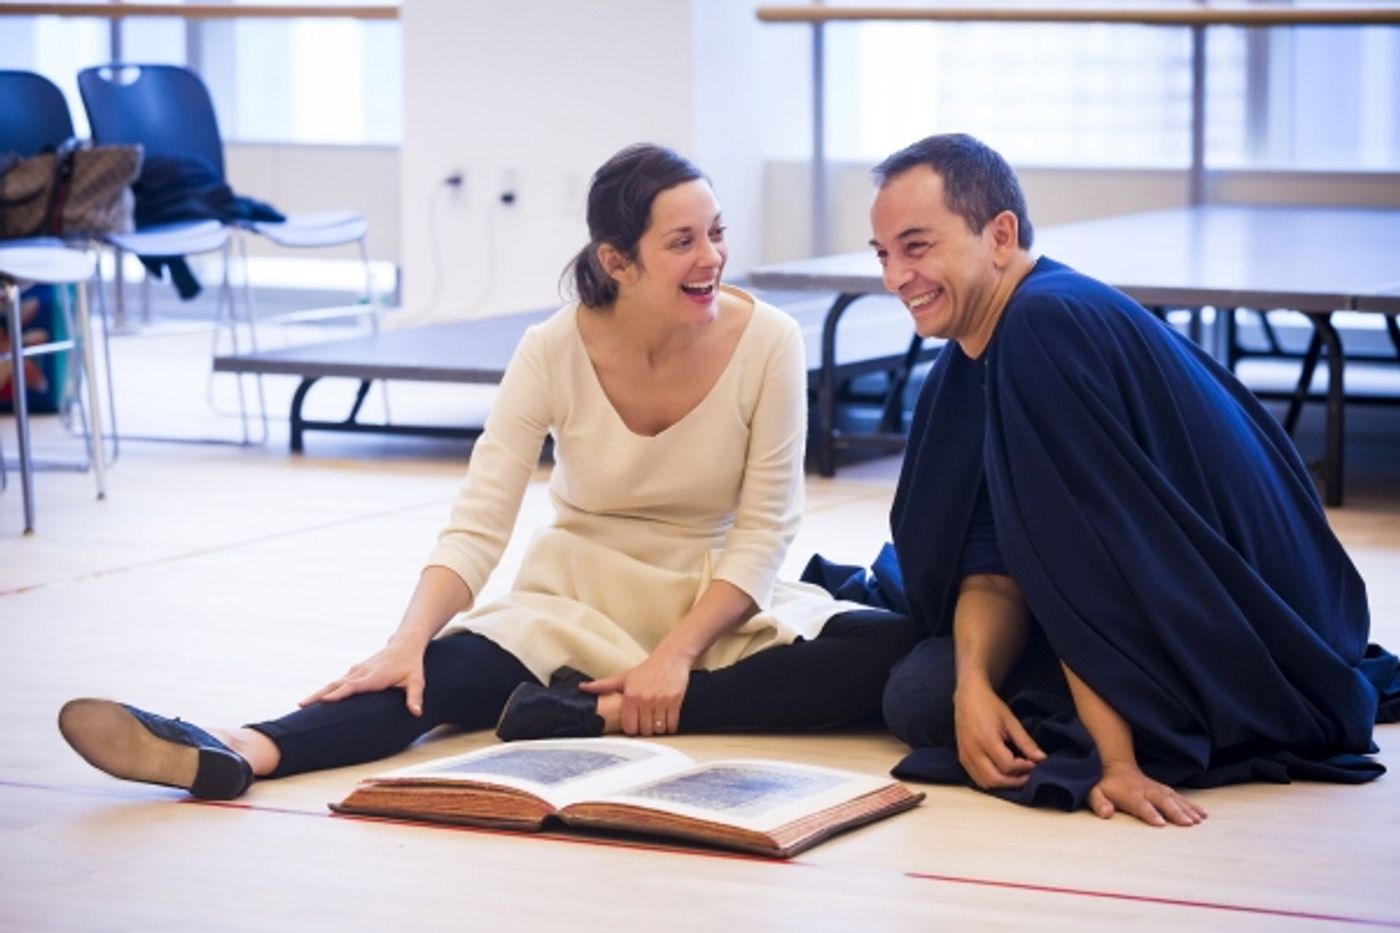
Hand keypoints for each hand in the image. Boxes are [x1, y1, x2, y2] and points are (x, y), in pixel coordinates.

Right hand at [300, 639, 426, 715]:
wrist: (405, 644)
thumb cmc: (411, 665)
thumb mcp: (416, 681)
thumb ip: (415, 697)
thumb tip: (417, 713)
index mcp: (374, 676)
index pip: (354, 686)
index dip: (340, 693)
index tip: (324, 700)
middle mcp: (362, 672)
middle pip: (337, 684)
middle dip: (319, 695)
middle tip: (301, 705)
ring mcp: (356, 671)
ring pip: (334, 683)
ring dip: (318, 693)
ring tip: (302, 705)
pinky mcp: (354, 672)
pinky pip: (338, 682)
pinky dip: (326, 690)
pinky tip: (315, 699)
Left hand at [580, 652, 689, 736]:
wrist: (670, 658)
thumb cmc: (646, 669)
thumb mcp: (623, 677)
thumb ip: (603, 685)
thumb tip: (581, 687)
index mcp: (630, 696)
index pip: (629, 727)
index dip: (632, 728)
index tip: (635, 724)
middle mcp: (644, 699)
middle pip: (644, 730)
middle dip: (645, 729)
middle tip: (646, 723)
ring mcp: (660, 701)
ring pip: (658, 729)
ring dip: (658, 729)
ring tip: (656, 722)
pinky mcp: (675, 701)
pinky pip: (672, 724)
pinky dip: (670, 726)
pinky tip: (666, 720)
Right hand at [953, 681, 1045, 789]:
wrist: (968, 697)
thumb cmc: (990, 706)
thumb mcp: (1011, 721)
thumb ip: (1026, 742)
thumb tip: (1041, 759)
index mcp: (986, 739)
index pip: (1007, 765)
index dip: (1024, 768)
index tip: (1034, 763)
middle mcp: (973, 750)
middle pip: (995, 779)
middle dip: (1015, 781)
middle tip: (1028, 775)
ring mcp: (965, 755)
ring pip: (984, 782)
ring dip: (1003, 784)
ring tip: (1016, 776)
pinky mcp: (962, 757)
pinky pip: (976, 778)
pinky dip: (991, 781)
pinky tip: (1002, 774)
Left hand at [1088, 763, 1207, 826]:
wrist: (1118, 766)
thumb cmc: (1106, 785)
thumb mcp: (1095, 792)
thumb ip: (1099, 803)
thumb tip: (1106, 813)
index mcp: (1131, 795)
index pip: (1141, 805)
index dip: (1150, 814)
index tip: (1161, 823)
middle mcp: (1147, 791)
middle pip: (1163, 802)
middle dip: (1175, 812)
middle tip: (1188, 823)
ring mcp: (1158, 789)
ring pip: (1175, 799)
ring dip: (1187, 809)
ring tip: (1199, 820)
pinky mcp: (1165, 790)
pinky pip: (1180, 797)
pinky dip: (1192, 805)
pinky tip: (1203, 813)